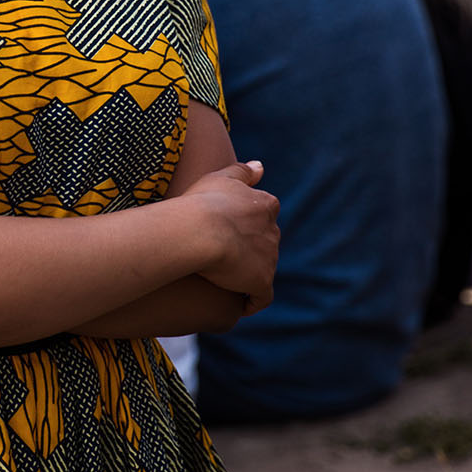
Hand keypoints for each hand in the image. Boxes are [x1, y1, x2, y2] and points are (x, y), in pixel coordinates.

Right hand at [185, 159, 279, 312]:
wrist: (199, 231)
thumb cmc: (203, 202)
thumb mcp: (221, 177)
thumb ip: (243, 172)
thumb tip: (261, 167)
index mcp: (265, 206)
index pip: (264, 217)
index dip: (247, 226)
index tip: (229, 233)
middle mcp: (272, 231)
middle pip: (265, 244)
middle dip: (250, 251)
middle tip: (222, 257)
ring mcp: (269, 258)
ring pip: (263, 269)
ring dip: (248, 275)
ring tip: (224, 282)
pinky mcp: (261, 282)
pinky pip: (260, 297)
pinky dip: (252, 300)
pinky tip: (237, 304)